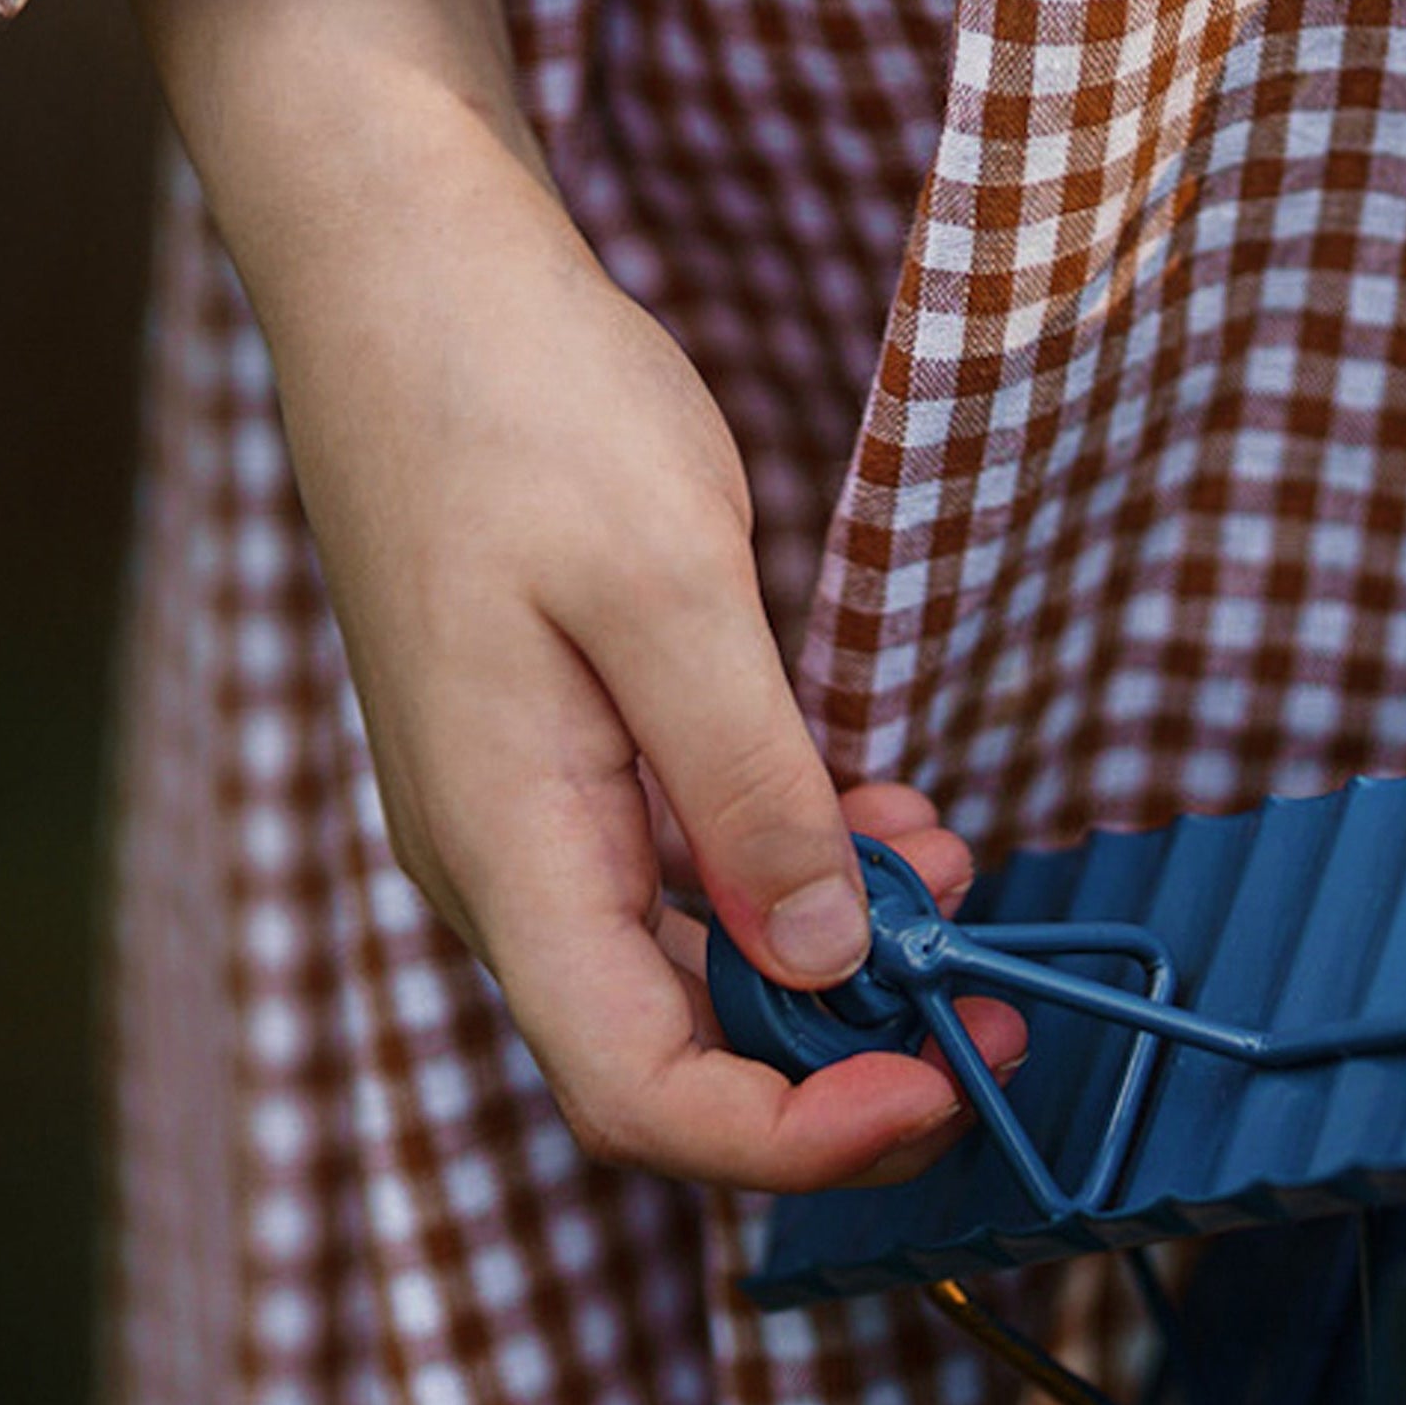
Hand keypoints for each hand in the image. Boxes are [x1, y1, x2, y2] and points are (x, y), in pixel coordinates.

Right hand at [132, 0, 1013, 1191]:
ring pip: (683, 954)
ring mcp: (524, 803)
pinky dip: (791, 861)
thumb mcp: (667, 583)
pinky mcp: (556, 742)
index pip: (639, 1093)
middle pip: (669, 1049)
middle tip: (1002, 1019)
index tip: (941, 1089)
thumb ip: (747, 783)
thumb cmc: (516, 400)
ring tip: (966, 887)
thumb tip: (829, 958)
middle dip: (839, 1062)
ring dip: (831, 954)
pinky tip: (888, 817)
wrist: (403, 266)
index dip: (794, 1137)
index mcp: (503, 847)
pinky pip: (675, 859)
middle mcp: (501, 858)